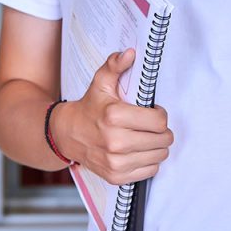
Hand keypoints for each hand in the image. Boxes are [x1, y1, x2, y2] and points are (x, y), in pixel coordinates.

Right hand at [54, 49, 173, 185]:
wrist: (68, 134)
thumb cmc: (90, 106)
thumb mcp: (102, 81)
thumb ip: (116, 65)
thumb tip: (131, 53)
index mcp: (115, 116)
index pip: (159, 121)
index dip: (160, 114)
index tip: (152, 110)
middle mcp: (116, 142)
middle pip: (162, 140)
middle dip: (162, 130)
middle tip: (150, 124)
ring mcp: (116, 162)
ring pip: (159, 156)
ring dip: (157, 145)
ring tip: (145, 136)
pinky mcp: (116, 177)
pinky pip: (150, 171)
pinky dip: (149, 161)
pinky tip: (138, 150)